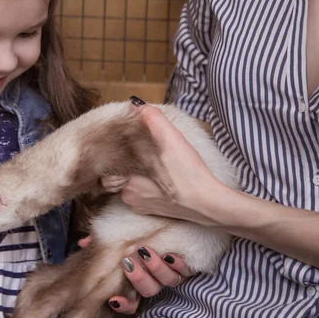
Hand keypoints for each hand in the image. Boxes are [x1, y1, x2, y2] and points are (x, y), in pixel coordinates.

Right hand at [77, 236, 192, 313]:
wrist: (174, 224)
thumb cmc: (142, 231)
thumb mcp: (120, 234)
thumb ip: (102, 241)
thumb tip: (85, 242)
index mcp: (139, 277)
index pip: (131, 301)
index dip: (124, 303)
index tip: (114, 298)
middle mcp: (156, 279)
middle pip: (149, 290)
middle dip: (138, 278)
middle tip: (128, 261)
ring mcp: (172, 272)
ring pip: (167, 280)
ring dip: (156, 268)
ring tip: (147, 252)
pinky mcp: (188, 264)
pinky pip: (186, 270)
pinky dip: (178, 264)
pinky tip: (171, 255)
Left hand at [106, 99, 231, 226]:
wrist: (208, 204)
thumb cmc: (188, 174)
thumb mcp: (171, 141)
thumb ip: (153, 120)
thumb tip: (136, 104)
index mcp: (127, 181)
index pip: (110, 166)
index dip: (119, 155)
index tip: (132, 148)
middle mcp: (129, 197)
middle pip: (119, 176)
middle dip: (130, 165)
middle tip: (148, 156)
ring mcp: (141, 207)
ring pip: (130, 187)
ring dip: (139, 177)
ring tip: (156, 167)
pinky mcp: (153, 213)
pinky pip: (142, 198)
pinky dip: (149, 189)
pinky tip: (162, 181)